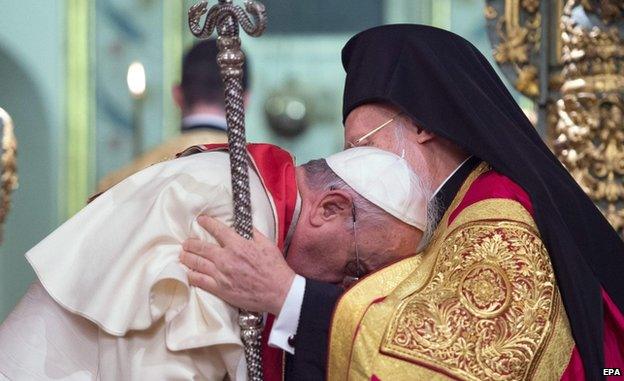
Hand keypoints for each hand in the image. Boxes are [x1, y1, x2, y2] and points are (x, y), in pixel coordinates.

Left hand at [180, 215, 295, 314]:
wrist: (278, 291)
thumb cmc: (274, 267)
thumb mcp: (266, 243)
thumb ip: (252, 232)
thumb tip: (242, 224)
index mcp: (238, 244)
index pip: (217, 230)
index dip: (206, 222)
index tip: (201, 220)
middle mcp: (226, 258)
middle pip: (201, 247)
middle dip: (191, 243)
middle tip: (186, 242)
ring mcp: (221, 274)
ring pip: (196, 263)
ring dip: (187, 257)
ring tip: (183, 255)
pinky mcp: (220, 289)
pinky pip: (199, 281)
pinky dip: (191, 275)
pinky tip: (188, 273)